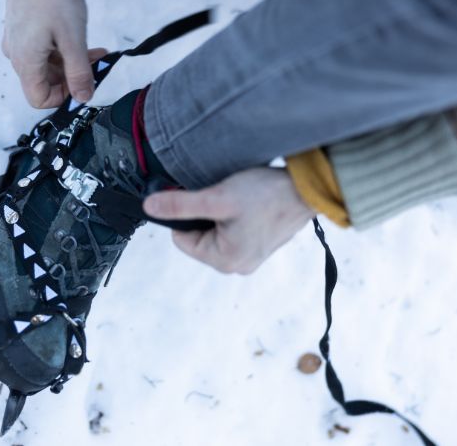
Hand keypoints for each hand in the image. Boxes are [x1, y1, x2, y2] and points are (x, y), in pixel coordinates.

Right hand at [2, 0, 106, 107]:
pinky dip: (61, 50)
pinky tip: (78, 40)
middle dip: (72, 78)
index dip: (63, 98)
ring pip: (45, 66)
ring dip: (70, 63)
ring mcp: (18, 42)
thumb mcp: (73, 41)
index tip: (83, 85)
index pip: (39, 99)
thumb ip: (79, 73)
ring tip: (93, 51)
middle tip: (96, 64)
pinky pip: (42, 50)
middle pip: (44, 82)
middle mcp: (17, 56)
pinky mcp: (23, 30)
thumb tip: (83, 97)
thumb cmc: (54, 0)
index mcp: (26, 63)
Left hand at [143, 167, 313, 274]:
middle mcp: (237, 266)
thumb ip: (180, 205)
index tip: (203, 199)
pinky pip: (233, 230)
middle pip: (198, 235)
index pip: (181, 238)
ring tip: (238, 200)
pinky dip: (236, 215)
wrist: (307, 190)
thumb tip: (149, 207)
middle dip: (205, 214)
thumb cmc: (266, 195)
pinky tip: (249, 203)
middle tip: (223, 198)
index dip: (185, 214)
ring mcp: (250, 257)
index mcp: (223, 261)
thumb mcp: (216, 198)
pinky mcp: (260, 245)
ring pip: (216, 231)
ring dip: (220, 213)